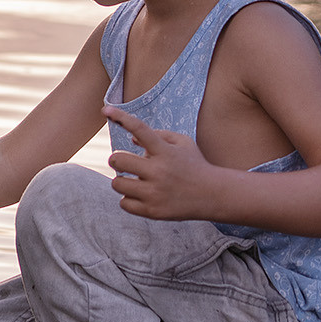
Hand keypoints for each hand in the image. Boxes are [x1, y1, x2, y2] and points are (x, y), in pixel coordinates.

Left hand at [103, 106, 220, 219]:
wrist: (214, 195)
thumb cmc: (194, 165)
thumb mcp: (183, 143)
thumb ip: (158, 135)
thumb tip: (130, 138)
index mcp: (165, 151)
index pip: (139, 129)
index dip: (121, 117)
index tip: (106, 110)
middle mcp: (158, 171)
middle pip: (117, 160)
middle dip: (117, 160)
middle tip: (125, 163)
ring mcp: (155, 193)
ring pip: (117, 183)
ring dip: (122, 180)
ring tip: (135, 181)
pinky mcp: (153, 211)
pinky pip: (123, 203)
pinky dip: (128, 199)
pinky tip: (141, 195)